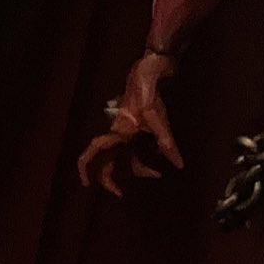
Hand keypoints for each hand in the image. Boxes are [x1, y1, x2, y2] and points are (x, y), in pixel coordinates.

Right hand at [77, 52, 182, 197]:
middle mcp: (118, 133)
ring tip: (157, 173)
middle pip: (108, 160)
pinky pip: (140, 146)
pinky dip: (150, 154)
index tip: (87, 185)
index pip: (92, 153)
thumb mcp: (157, 119)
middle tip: (122, 194)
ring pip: (127, 156)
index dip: (85, 170)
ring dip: (139, 167)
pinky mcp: (139, 125)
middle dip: (113, 178)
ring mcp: (128, 129)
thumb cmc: (148, 91)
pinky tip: (164, 155)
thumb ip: (166, 143)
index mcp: (116, 132)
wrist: (152, 69)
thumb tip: (178, 165)